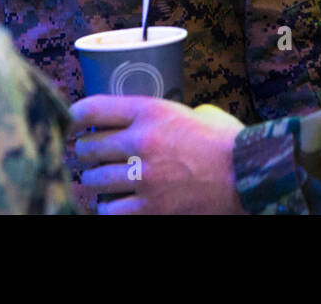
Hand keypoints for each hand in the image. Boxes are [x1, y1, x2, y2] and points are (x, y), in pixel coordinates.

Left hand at [71, 96, 245, 214]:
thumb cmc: (228, 142)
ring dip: (94, 180)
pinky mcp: (149, 209)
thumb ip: (166, 115)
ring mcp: (143, 178)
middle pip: (87, 146)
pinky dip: (108, 207)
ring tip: (100, 180)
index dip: (73, 117)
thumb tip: (143, 122)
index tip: (70, 123)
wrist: (251, 174)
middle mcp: (141, 141)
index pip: (92, 109)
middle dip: (83, 152)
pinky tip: (113, 203)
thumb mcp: (195, 113)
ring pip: (94, 179)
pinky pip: (109, 210)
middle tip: (86, 155)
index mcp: (152, 111)